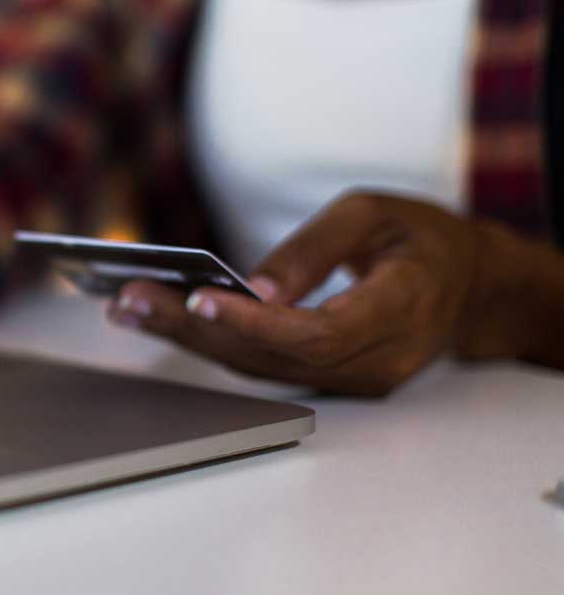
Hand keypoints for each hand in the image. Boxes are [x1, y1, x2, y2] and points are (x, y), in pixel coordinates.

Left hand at [107, 192, 493, 395]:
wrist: (467, 290)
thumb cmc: (420, 240)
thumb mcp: (374, 214)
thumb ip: (314, 249)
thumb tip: (250, 286)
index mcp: (401, 312)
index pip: (317, 334)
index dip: (255, 322)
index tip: (200, 298)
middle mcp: (373, 360)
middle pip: (272, 357)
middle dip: (195, 329)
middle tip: (130, 297)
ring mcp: (351, 380)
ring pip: (258, 367)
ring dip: (188, 338)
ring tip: (126, 306)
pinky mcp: (326, 380)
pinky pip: (262, 365)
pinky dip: (209, 342)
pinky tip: (162, 318)